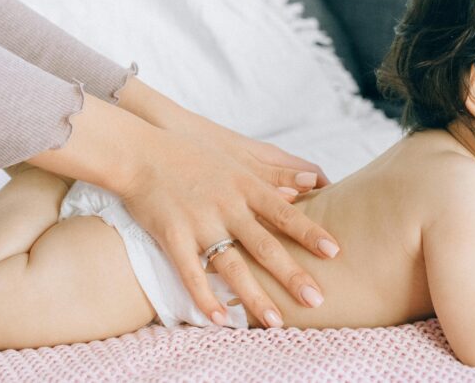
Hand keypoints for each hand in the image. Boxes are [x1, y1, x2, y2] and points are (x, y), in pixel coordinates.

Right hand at [116, 127, 340, 327]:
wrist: (140, 152)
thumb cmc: (191, 153)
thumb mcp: (236, 157)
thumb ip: (272, 174)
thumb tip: (310, 182)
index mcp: (245, 185)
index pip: (285, 213)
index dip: (310, 233)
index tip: (335, 252)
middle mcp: (227, 204)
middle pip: (265, 244)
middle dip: (291, 274)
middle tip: (316, 299)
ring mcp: (199, 221)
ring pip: (232, 265)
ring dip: (254, 296)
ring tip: (275, 321)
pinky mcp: (171, 234)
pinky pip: (191, 272)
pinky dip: (205, 297)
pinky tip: (220, 319)